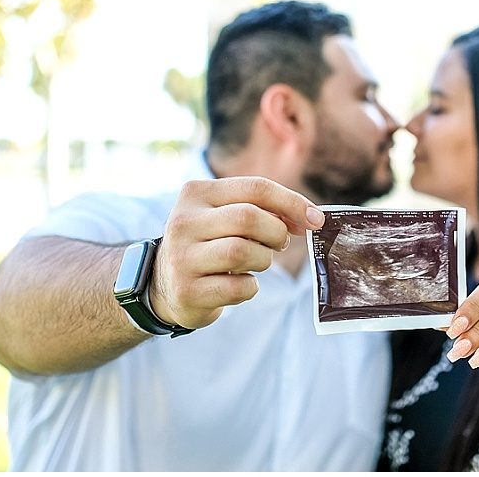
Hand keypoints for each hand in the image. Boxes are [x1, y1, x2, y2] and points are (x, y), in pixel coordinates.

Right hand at [148, 177, 324, 328]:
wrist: (163, 284)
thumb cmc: (209, 244)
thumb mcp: (224, 215)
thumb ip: (262, 209)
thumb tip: (310, 217)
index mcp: (197, 193)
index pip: (255, 187)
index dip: (292, 203)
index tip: (316, 220)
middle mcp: (183, 221)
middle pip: (249, 218)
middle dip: (276, 234)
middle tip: (278, 244)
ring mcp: (182, 257)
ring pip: (244, 252)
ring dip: (263, 261)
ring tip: (255, 263)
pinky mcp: (187, 291)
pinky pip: (239, 287)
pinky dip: (250, 287)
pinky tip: (239, 284)